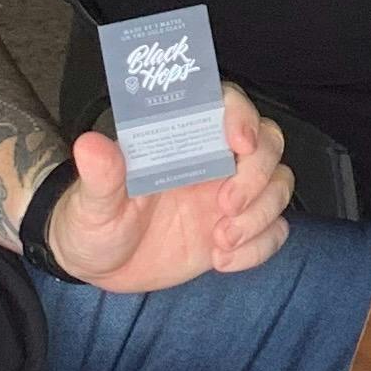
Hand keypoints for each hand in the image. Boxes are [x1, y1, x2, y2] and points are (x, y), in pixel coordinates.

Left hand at [46, 84, 296, 291]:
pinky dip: (259, 247)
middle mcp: (214, 161)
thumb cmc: (93, 221)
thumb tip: (90, 145)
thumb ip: (100, 175)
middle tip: (225, 206)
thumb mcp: (92, 202)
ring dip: (261, 214)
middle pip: (268, 142)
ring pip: (279, 184)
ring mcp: (231, 195)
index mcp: (181, 139)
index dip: (242, 115)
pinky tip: (222, 261)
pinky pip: (275, 230)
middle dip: (258, 174)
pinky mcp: (239, 230)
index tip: (238, 143)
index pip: (227, 103)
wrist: (100, 267)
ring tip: (220, 242)